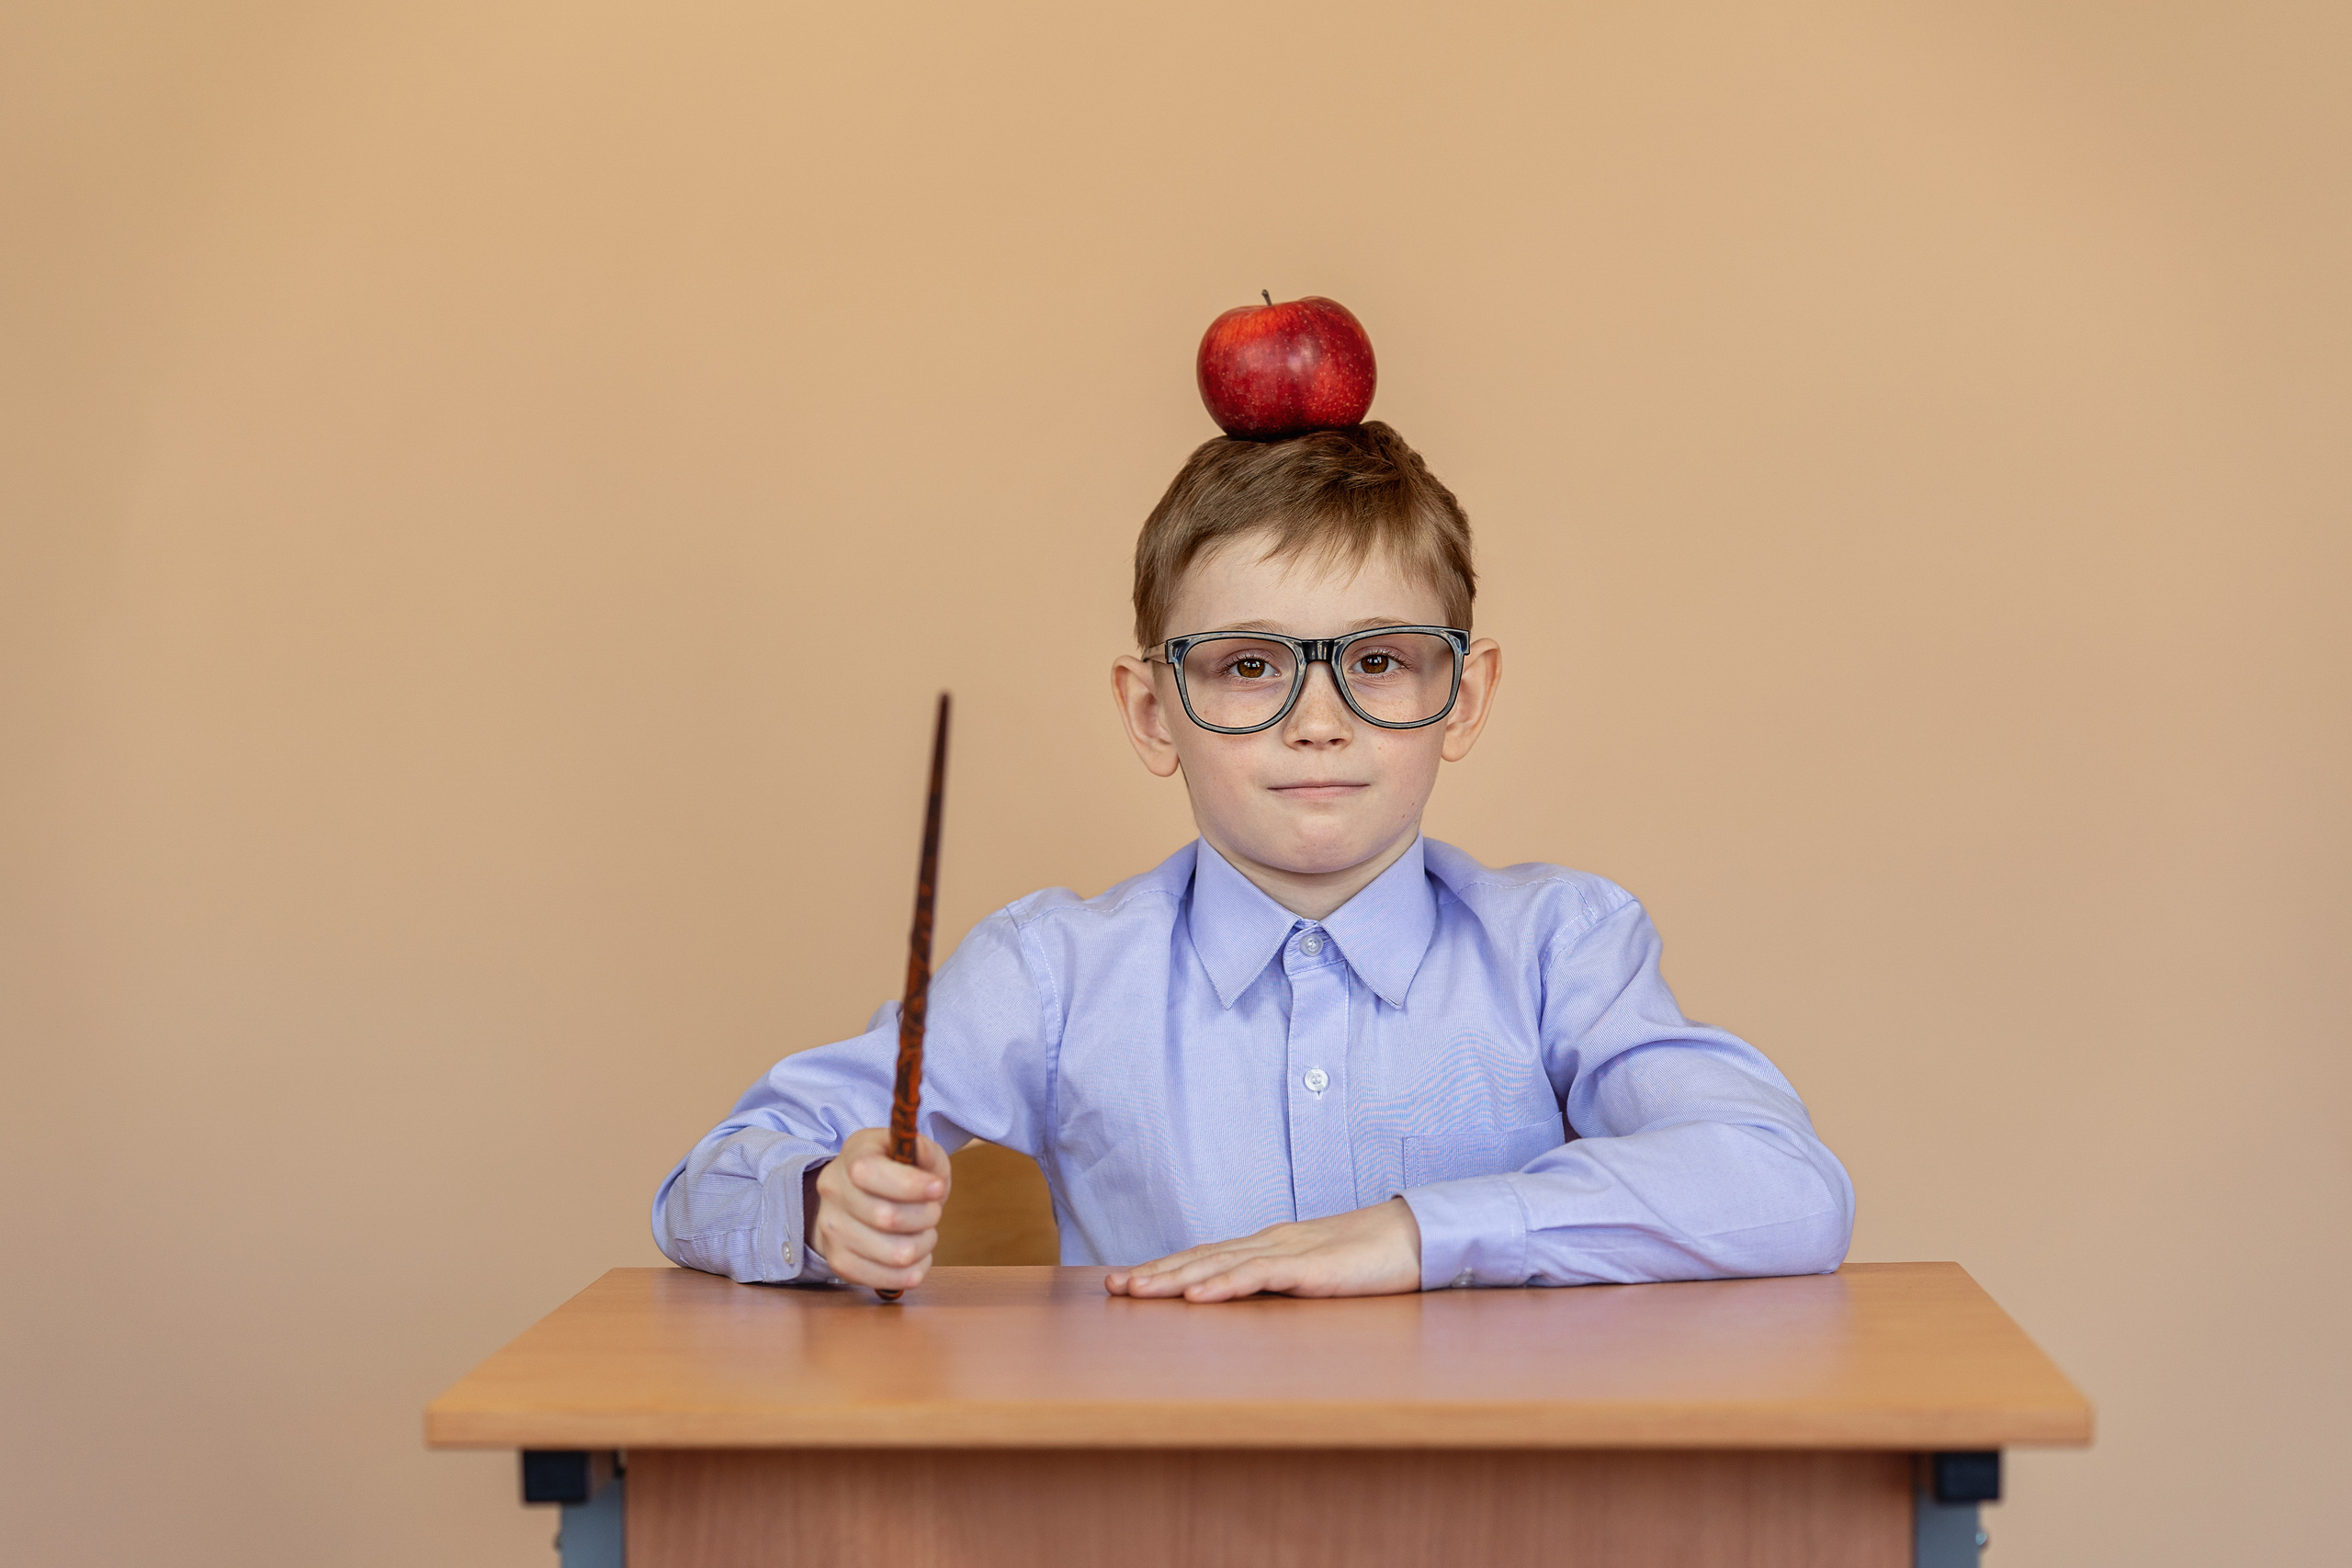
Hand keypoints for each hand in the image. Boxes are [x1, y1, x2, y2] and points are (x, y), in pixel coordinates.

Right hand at [808, 1128, 951, 1291]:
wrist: (861, 1198)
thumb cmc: (897, 1173)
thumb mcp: (915, 1151)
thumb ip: (925, 1152)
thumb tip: (927, 1168)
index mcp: (853, 1155)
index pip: (869, 1172)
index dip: (910, 1184)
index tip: (937, 1188)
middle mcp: (833, 1191)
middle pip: (887, 1217)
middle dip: (926, 1216)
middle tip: (932, 1211)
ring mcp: (831, 1229)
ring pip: (895, 1254)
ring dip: (924, 1245)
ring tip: (924, 1233)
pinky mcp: (839, 1262)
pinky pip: (889, 1279)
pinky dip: (914, 1270)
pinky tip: (915, 1254)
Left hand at [1102, 1197, 1421, 1302]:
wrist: (1417, 1237)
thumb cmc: (1371, 1258)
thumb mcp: (1316, 1273)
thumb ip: (1283, 1281)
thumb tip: (1250, 1296)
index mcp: (1269, 1246)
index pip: (1207, 1256)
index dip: (1166, 1267)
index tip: (1129, 1279)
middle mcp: (1269, 1244)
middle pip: (1201, 1257)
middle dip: (1155, 1272)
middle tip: (1112, 1286)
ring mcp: (1288, 1253)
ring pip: (1219, 1265)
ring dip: (1174, 1278)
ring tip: (1138, 1291)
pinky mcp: (1310, 1268)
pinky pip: (1259, 1277)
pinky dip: (1224, 1285)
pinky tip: (1197, 1296)